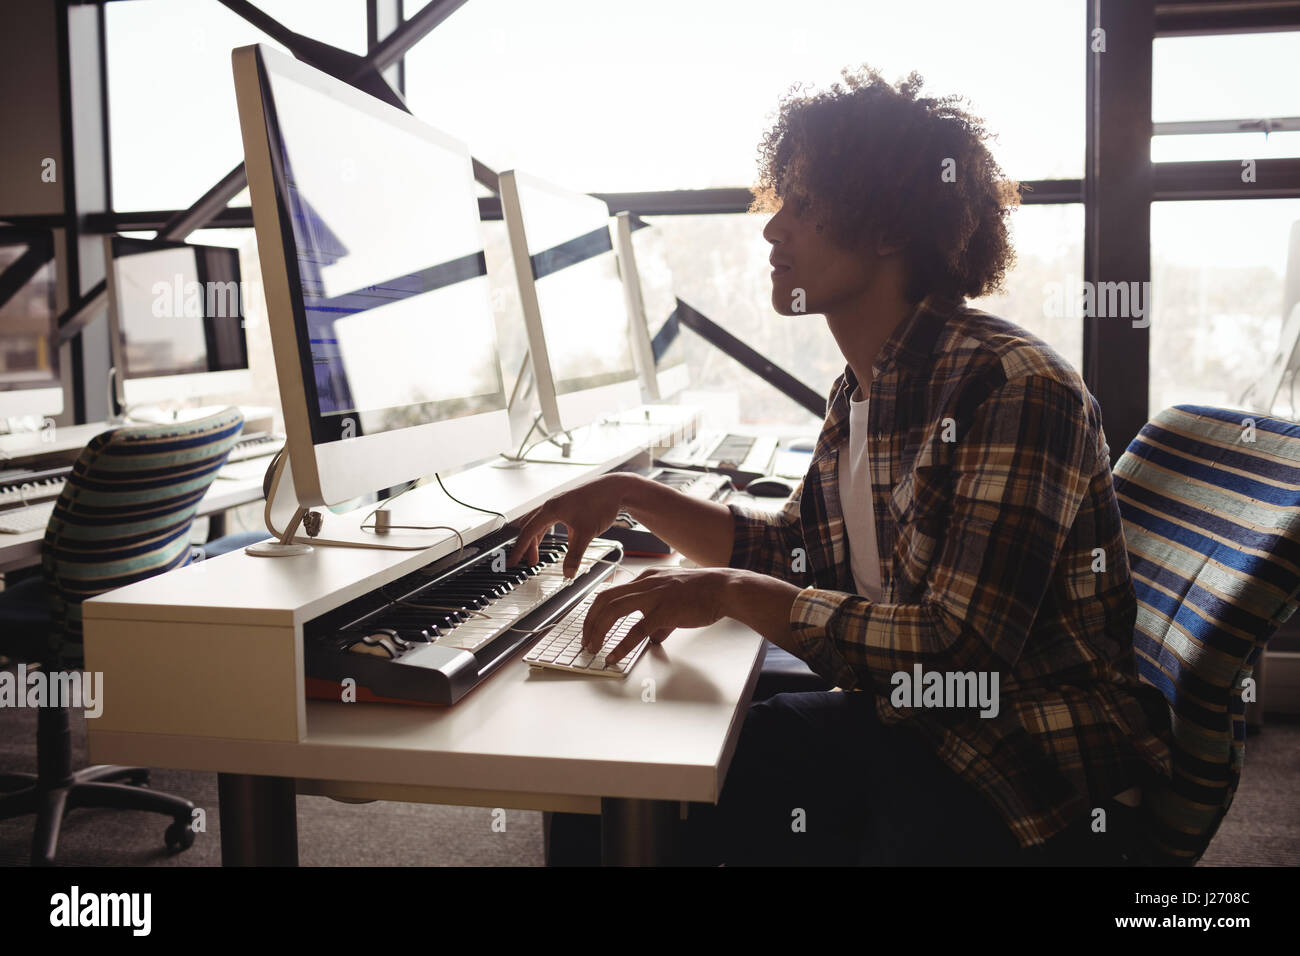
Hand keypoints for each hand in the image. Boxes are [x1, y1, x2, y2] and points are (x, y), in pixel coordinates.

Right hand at [508, 474, 633, 578]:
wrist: (615, 488)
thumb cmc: (601, 503)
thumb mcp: (586, 533)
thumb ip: (575, 555)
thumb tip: (568, 574)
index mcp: (550, 509)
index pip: (528, 532)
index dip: (519, 549)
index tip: (512, 562)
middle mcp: (552, 505)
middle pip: (530, 527)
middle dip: (526, 545)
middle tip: (527, 562)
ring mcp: (560, 504)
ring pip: (540, 523)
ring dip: (536, 539)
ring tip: (536, 555)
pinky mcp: (568, 505)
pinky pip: (551, 520)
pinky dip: (548, 532)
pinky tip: (559, 541)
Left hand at [581, 566, 734, 660]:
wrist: (724, 589)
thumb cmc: (703, 592)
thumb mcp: (674, 597)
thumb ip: (659, 617)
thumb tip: (650, 638)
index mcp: (646, 578)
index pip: (611, 591)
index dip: (595, 610)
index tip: (589, 626)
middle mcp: (645, 584)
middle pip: (604, 598)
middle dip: (589, 621)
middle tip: (586, 640)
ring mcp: (654, 596)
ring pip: (614, 610)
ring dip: (598, 630)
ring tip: (593, 647)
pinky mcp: (665, 611)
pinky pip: (637, 630)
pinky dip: (621, 645)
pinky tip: (613, 656)